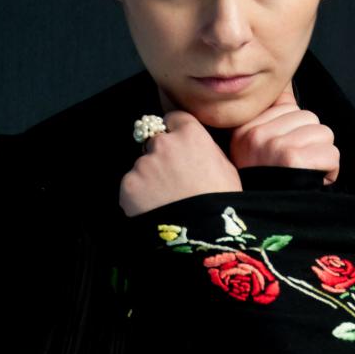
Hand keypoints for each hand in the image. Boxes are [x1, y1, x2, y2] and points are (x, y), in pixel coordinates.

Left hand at [120, 110, 242, 216]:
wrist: (203, 235)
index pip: (174, 118)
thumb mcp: (226, 168)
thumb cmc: (221, 203)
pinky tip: (155, 210)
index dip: (176, 133)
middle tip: (173, 181)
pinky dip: (139, 197)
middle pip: (156, 142)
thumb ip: (205, 148)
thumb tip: (194, 145)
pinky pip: (132, 187)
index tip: (178, 146)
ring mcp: (143, 164)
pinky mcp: (129, 185)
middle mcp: (163, 143)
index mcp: (190, 134)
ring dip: (150, 179)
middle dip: (161, 157)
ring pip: (143, 166)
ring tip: (166, 201)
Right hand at [229, 81, 339, 184]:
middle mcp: (256, 133)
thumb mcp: (254, 148)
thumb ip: (271, 114)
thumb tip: (286, 80)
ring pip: (324, 134)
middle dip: (311, 143)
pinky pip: (330, 153)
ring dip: (322, 156)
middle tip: (296, 166)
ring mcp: (273, 145)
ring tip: (305, 173)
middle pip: (310, 118)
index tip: (286, 152)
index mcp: (246, 128)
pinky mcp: (293, 158)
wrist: (264, 221)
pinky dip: (329, 170)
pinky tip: (314, 179)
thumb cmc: (266, 185)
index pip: (288, 106)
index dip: (296, 130)